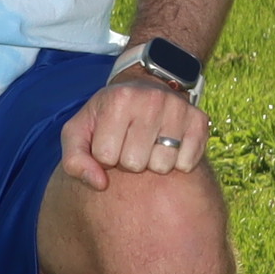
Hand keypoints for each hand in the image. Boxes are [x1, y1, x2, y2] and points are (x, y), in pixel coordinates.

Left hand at [58, 69, 207, 191]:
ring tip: (147, 144)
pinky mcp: (199, 120)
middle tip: (129, 143)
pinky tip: (168, 146)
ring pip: (162, 166)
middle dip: (127, 161)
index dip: (104, 156)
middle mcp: (150, 100)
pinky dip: (176, 163)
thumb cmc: (104, 118)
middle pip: (135, 164)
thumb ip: (75, 161)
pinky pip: (186, 164)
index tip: (108, 140)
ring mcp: (178, 108)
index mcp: (118, 100)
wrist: (143, 89)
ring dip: (152, 163)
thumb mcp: (78, 133)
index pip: (105, 157)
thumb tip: (100, 184)